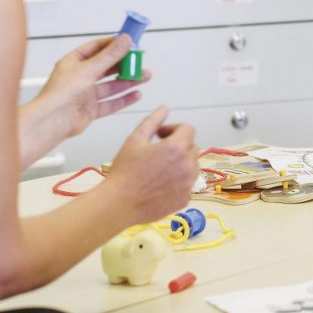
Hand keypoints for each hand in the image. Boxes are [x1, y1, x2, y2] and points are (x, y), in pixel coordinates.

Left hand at [35, 35, 151, 137]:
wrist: (53, 120)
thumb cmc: (60, 93)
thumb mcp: (89, 68)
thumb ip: (110, 55)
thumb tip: (124, 40)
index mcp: (74, 63)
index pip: (96, 48)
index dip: (113, 44)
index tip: (128, 41)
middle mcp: (80, 77)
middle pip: (106, 68)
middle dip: (124, 64)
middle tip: (139, 60)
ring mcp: (86, 94)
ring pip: (111, 86)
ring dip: (128, 81)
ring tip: (144, 76)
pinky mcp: (91, 110)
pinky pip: (111, 103)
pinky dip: (124, 99)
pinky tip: (135, 94)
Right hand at [105, 107, 198, 223]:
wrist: (119, 203)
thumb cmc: (124, 170)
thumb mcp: (135, 140)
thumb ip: (152, 122)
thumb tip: (165, 108)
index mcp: (177, 148)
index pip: (189, 129)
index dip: (174, 129)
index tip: (160, 136)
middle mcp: (188, 165)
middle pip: (192, 147)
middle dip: (178, 145)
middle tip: (157, 151)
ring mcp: (188, 184)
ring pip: (192, 166)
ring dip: (181, 162)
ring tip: (159, 168)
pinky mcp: (185, 199)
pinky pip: (187, 184)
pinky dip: (179, 181)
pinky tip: (160, 184)